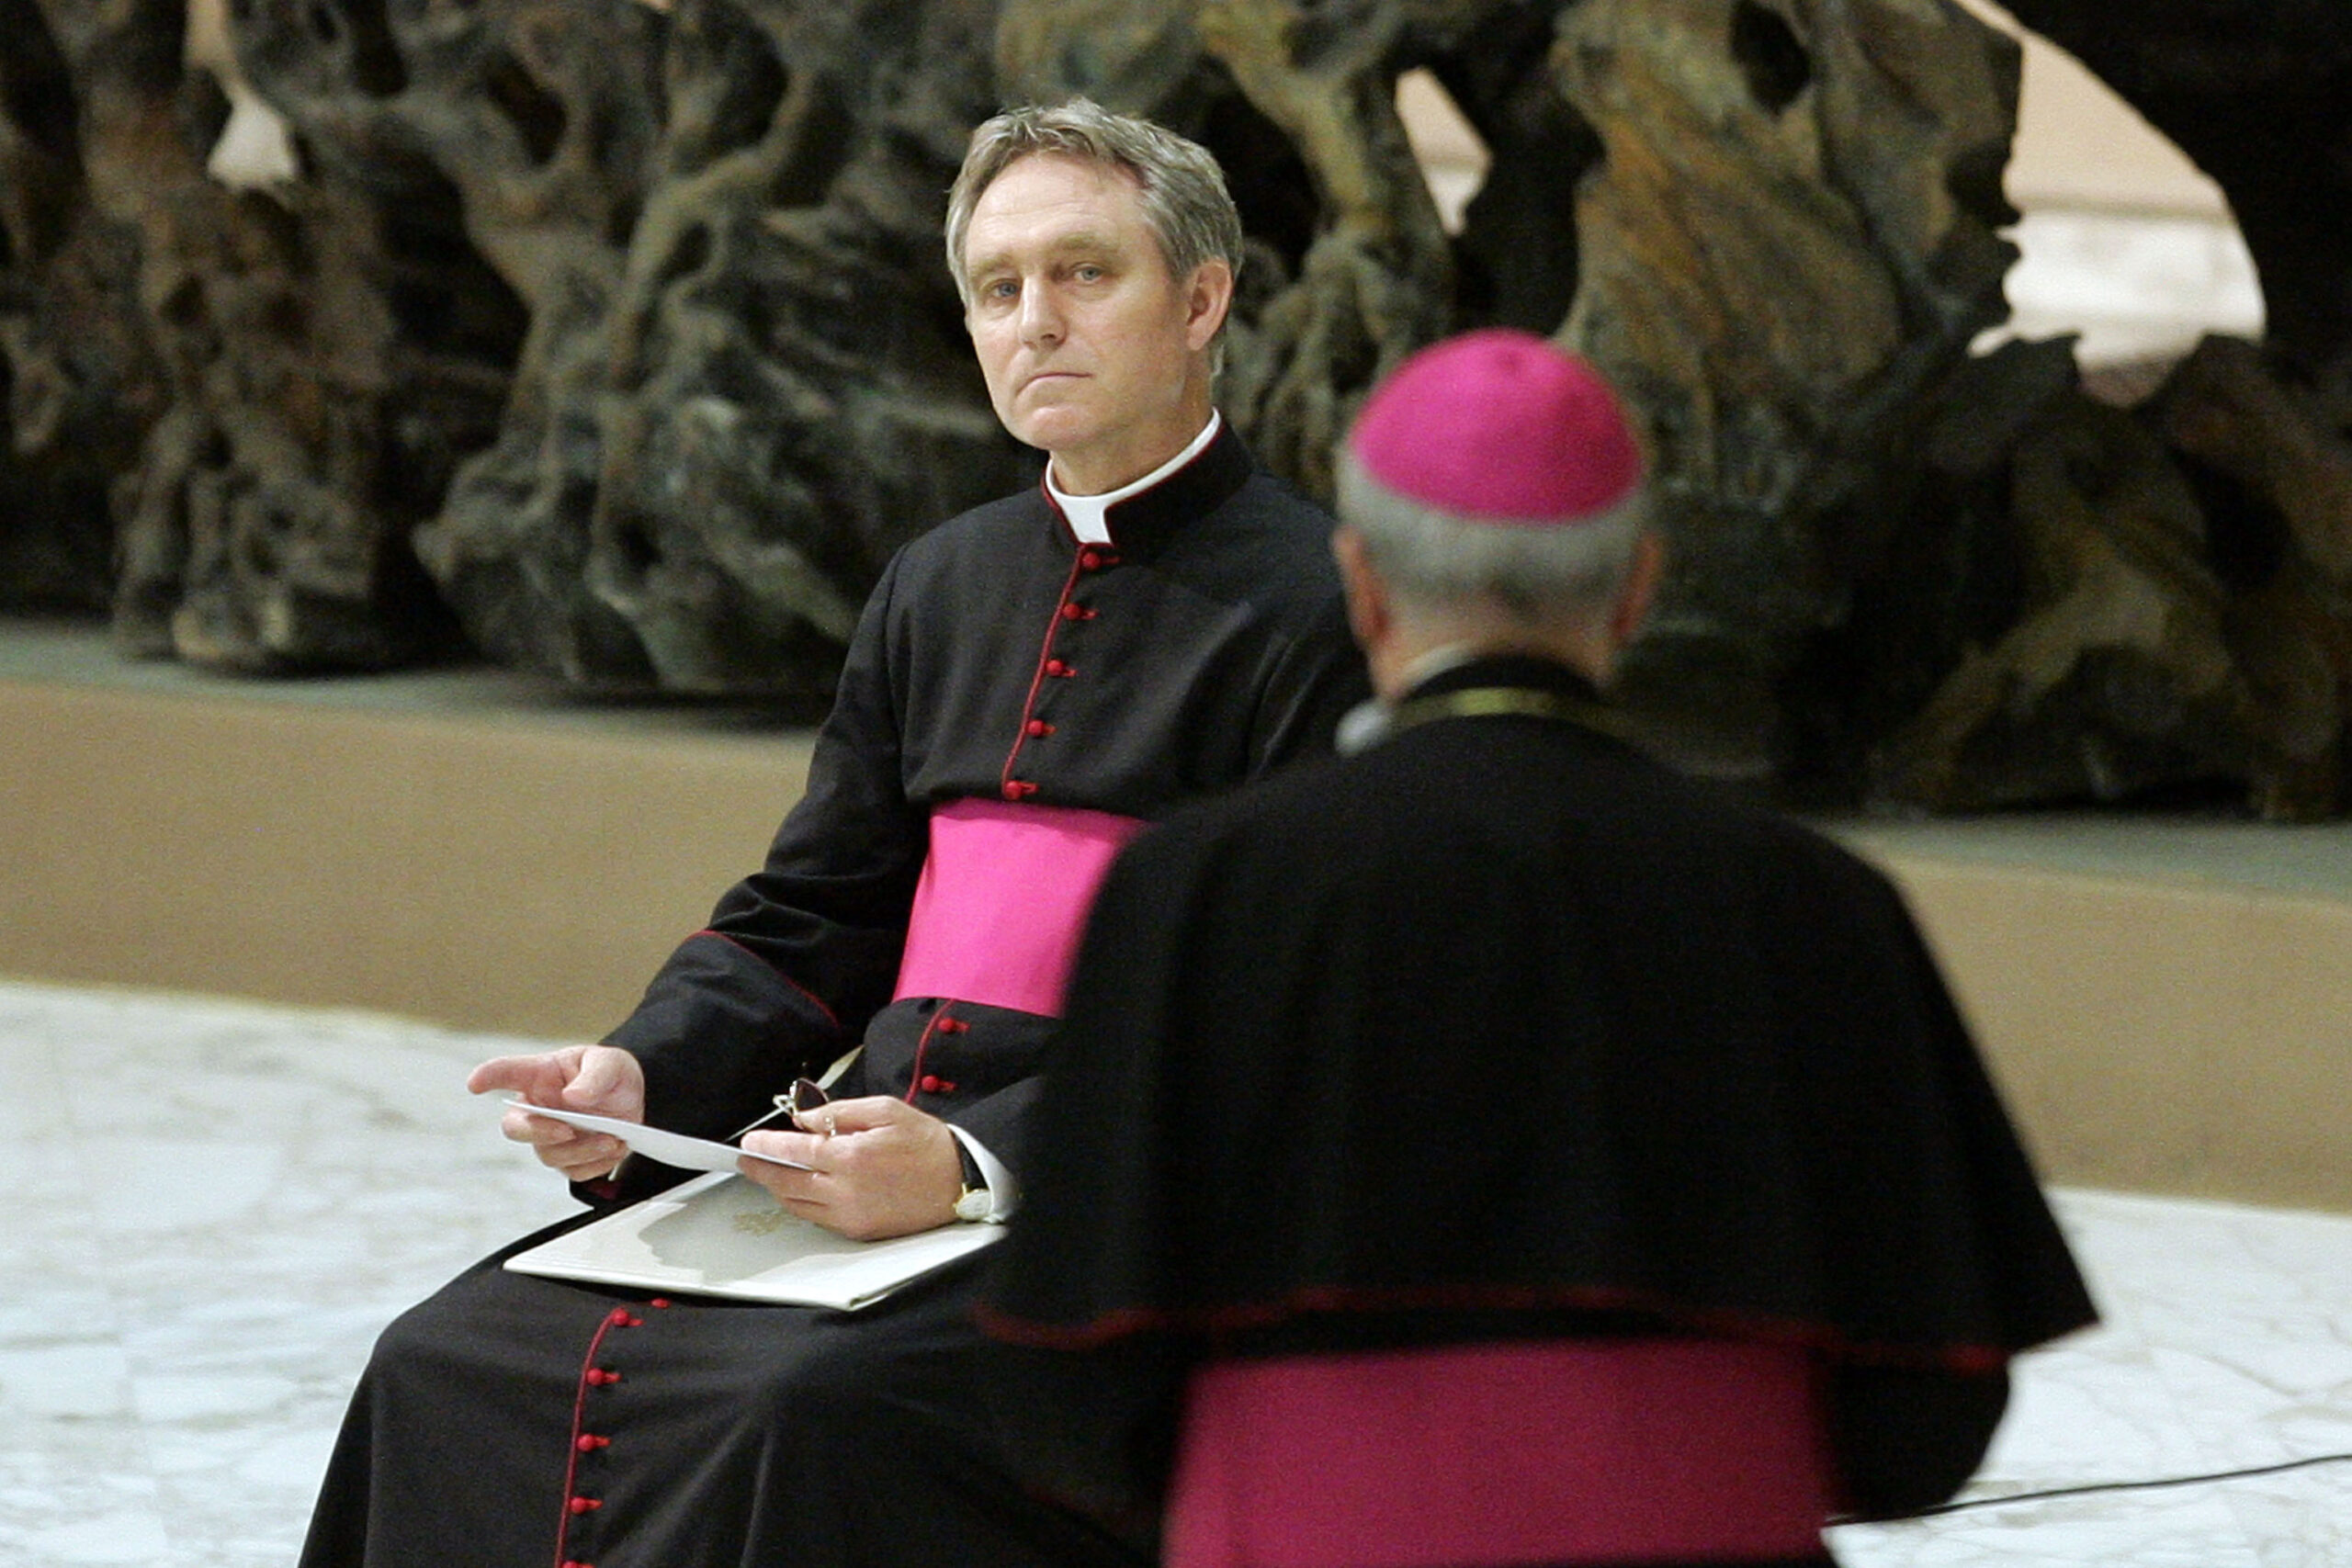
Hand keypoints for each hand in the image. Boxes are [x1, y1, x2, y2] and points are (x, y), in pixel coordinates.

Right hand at [467, 1045, 646, 1181]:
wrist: (633, 1100)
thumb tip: (573, 1097)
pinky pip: (574, 1171)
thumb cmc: (611, 1074)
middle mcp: (537, 1108)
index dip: (488, 1077)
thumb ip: (595, 1076)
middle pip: (515, 1127)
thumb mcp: (611, 1063)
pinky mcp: (568, 1158)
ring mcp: (549, 1136)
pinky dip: (597, 1163)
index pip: (507, 1072)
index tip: (475, 1083)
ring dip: (582, 1150)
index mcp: (541, 1076)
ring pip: (549, 1154)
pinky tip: (615, 1147)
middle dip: (538, 1132)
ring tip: (610, 1139)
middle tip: (568, 1131)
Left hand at [737, 1096, 962, 1240]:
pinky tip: (800, 1191)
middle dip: (761, 1170)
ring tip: (770, 1173)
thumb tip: (803, 1119)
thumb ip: (839, 1112)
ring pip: (798, 1205)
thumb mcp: (885, 1110)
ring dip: (779, 1189)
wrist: (959, 1180)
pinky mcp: (859, 1231)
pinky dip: (803, 1204)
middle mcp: (846, 1190)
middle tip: (747, 1160)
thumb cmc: (926, 1142)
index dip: (767, 1145)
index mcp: (852, 1156)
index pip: (794, 1150)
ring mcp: (851, 1215)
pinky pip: (818, 1219)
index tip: (751, 1141)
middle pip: (787, 1183)